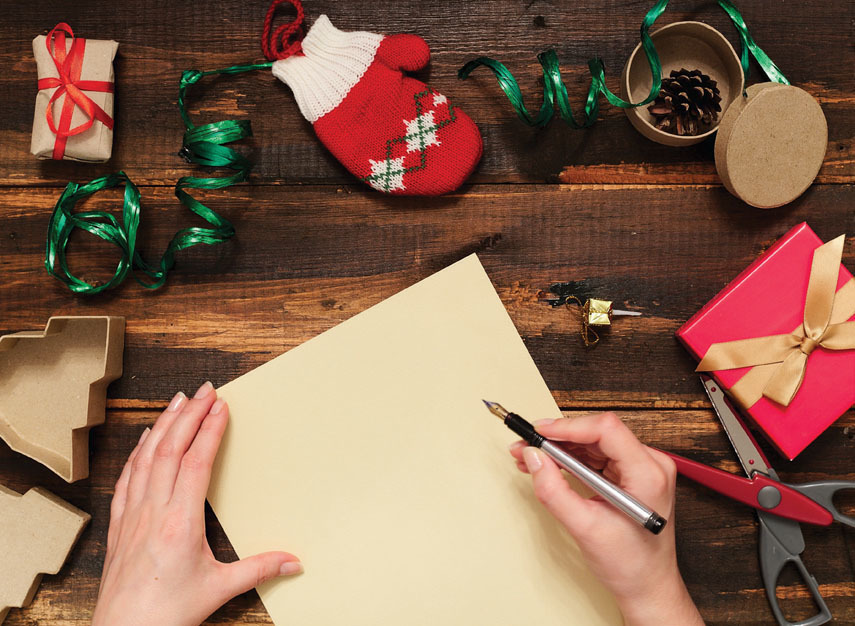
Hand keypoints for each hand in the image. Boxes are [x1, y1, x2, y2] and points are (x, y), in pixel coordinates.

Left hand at [93, 382, 301, 625]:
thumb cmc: (167, 614)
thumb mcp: (220, 589)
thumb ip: (258, 570)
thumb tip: (293, 562)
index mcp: (180, 522)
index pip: (196, 463)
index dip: (210, 430)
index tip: (221, 406)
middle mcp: (153, 511)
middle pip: (170, 449)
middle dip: (189, 415)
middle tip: (204, 390)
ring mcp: (132, 515)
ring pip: (146, 458)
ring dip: (163, 425)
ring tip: (177, 401)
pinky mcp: (119, 524)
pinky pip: (128, 477)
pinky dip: (138, 451)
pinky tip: (145, 439)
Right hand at [509, 412, 702, 625]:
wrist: (647, 587)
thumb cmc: (631, 565)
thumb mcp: (585, 528)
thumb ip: (554, 490)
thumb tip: (534, 458)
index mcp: (648, 474)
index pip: (606, 430)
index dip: (568, 427)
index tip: (539, 433)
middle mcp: (650, 465)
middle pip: (597, 433)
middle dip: (558, 438)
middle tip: (526, 445)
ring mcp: (642, 469)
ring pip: (594, 443)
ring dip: (560, 448)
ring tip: (530, 456)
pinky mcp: (631, 475)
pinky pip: (596, 456)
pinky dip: (570, 459)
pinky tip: (548, 464)